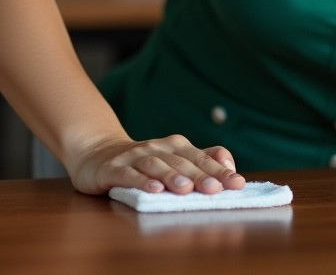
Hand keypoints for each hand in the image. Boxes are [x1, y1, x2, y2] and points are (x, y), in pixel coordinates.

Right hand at [66, 134, 245, 196]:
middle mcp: (157, 149)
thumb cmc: (144, 162)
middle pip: (181, 162)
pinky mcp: (113, 169)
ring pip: (156, 166)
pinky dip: (141, 181)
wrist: (98, 155)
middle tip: (215, 189)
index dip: (220, 170)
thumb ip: (202, 161)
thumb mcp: (174, 159)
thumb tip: (230, 167)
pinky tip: (153, 189)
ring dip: (171, 176)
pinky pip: (128, 175)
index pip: (202, 157)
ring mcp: (134, 158)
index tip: (237, 184)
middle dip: (200, 175)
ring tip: (185, 189)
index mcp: (176, 146)